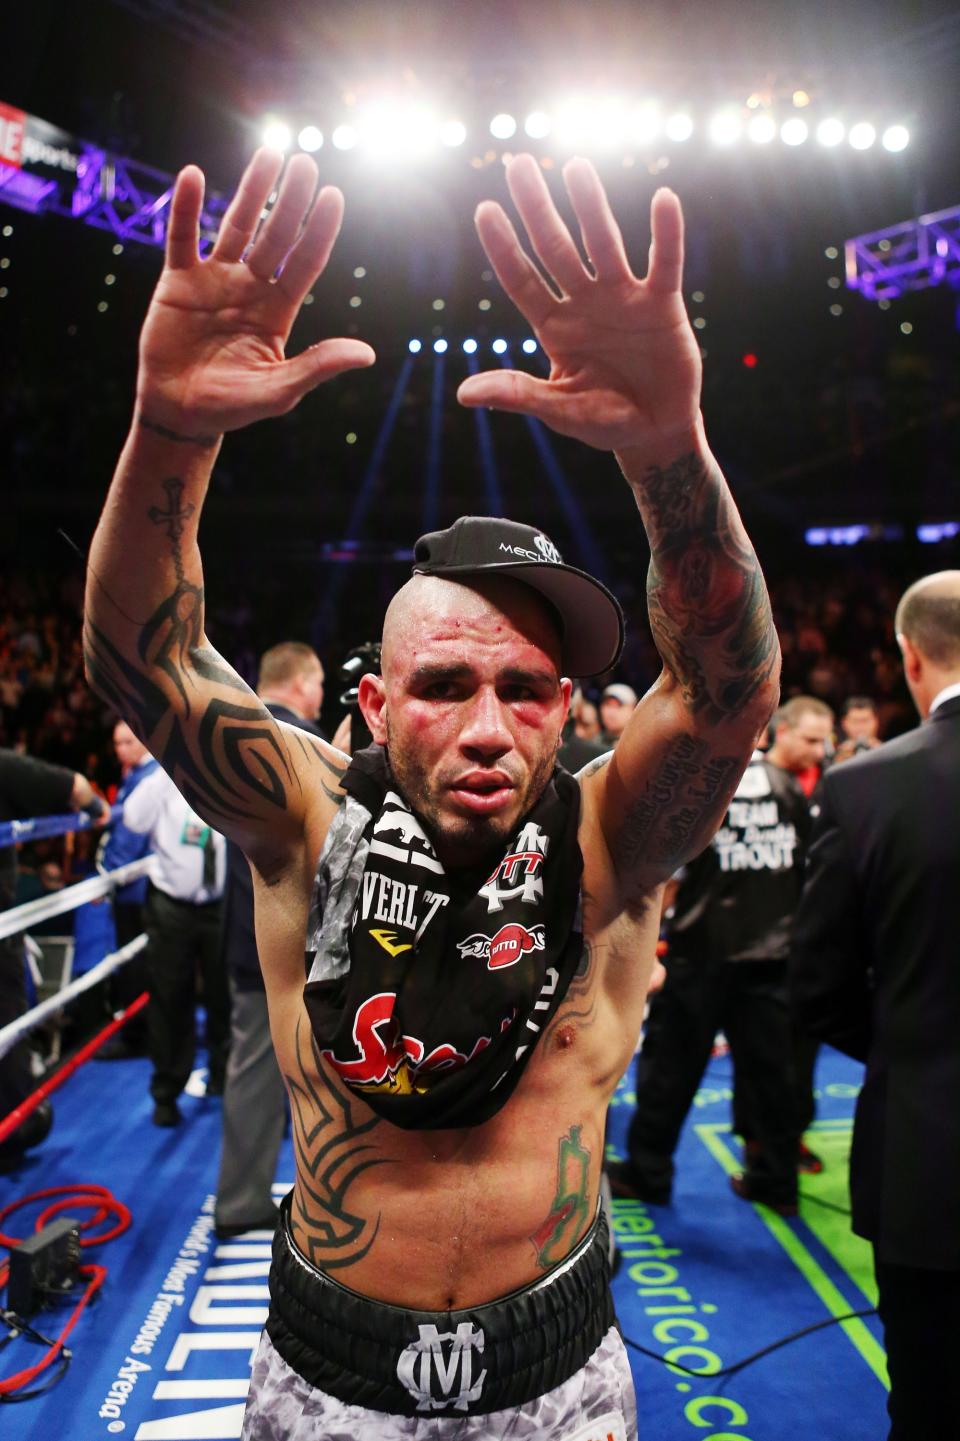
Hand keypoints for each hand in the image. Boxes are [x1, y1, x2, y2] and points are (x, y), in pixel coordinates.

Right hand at [137, 149, 375, 435]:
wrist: (181, 413)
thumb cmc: (233, 406)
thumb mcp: (281, 390)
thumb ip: (318, 366)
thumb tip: (367, 355)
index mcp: (278, 309)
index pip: (305, 262)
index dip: (319, 230)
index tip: (333, 196)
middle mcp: (250, 287)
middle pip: (276, 235)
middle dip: (291, 200)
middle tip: (306, 163)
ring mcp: (215, 280)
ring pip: (236, 225)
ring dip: (251, 190)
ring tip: (269, 154)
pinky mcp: (178, 282)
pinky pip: (182, 238)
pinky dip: (186, 208)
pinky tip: (193, 174)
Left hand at [457, 154, 700, 454]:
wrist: (656, 432)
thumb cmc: (603, 421)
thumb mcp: (559, 411)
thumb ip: (519, 395)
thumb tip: (465, 395)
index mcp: (554, 327)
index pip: (522, 280)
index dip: (504, 247)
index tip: (485, 209)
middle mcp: (584, 303)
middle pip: (555, 248)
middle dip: (536, 208)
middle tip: (517, 163)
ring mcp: (623, 299)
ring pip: (603, 244)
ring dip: (590, 207)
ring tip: (576, 166)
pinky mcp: (663, 305)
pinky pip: (664, 264)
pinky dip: (666, 234)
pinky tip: (663, 200)